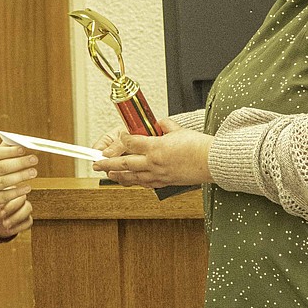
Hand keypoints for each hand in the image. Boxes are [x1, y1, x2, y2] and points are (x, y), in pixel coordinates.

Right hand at [0, 144, 37, 211]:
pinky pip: (3, 197)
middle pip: (1, 167)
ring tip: (33, 172)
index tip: (23, 149)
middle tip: (34, 160)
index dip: (9, 151)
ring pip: (3, 182)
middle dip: (19, 163)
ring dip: (20, 177)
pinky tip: (26, 188)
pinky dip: (15, 192)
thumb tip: (15, 143)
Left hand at [0, 192, 32, 237]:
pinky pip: (28, 222)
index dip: (8, 200)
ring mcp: (23, 209)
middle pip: (23, 198)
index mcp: (9, 190)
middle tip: (0, 215)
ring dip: (16, 218)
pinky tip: (8, 229)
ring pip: (28, 209)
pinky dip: (19, 227)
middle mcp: (18, 198)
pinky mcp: (25, 220)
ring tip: (4, 224)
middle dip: (12, 208)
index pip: (15, 191)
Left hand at [91, 118, 211, 186]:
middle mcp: (154, 162)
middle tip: (96, 163)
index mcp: (156, 146)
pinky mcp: (165, 182)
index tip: (117, 138)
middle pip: (125, 162)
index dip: (122, 140)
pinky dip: (135, 182)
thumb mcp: (179, 130)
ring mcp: (159, 174)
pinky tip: (129, 181)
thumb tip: (159, 124)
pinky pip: (145, 183)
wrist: (211, 162)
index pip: (132, 142)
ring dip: (118, 175)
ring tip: (108, 174)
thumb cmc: (198, 146)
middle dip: (108, 162)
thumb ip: (166, 126)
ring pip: (133, 176)